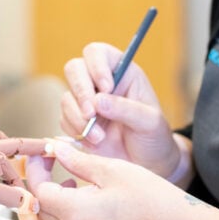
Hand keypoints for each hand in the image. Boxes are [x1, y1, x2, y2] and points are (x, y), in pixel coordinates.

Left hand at [27, 140, 218, 219]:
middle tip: (48, 159)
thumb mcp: (109, 168)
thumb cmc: (146, 194)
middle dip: (38, 181)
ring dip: (48, 198)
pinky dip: (61, 209)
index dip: (37, 167)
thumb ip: (77, 160)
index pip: (38, 191)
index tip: (45, 149)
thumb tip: (55, 147)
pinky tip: (78, 189)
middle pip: (39, 209)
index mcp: (75, 212)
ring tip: (62, 174)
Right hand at [62, 42, 181, 178]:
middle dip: (81, 91)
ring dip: (79, 118)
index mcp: (120, 71)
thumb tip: (98, 101)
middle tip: (92, 113)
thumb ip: (127, 109)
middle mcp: (99, 82)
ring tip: (99, 137)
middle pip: (74, 69)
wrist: (149, 166)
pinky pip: (64, 119)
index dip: (96, 65)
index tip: (107, 87)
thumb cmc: (154, 137)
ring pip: (67, 97)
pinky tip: (95, 142)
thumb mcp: (150, 122)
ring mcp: (85, 101)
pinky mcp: (76, 121)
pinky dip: (76, 131)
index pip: (97, 53)